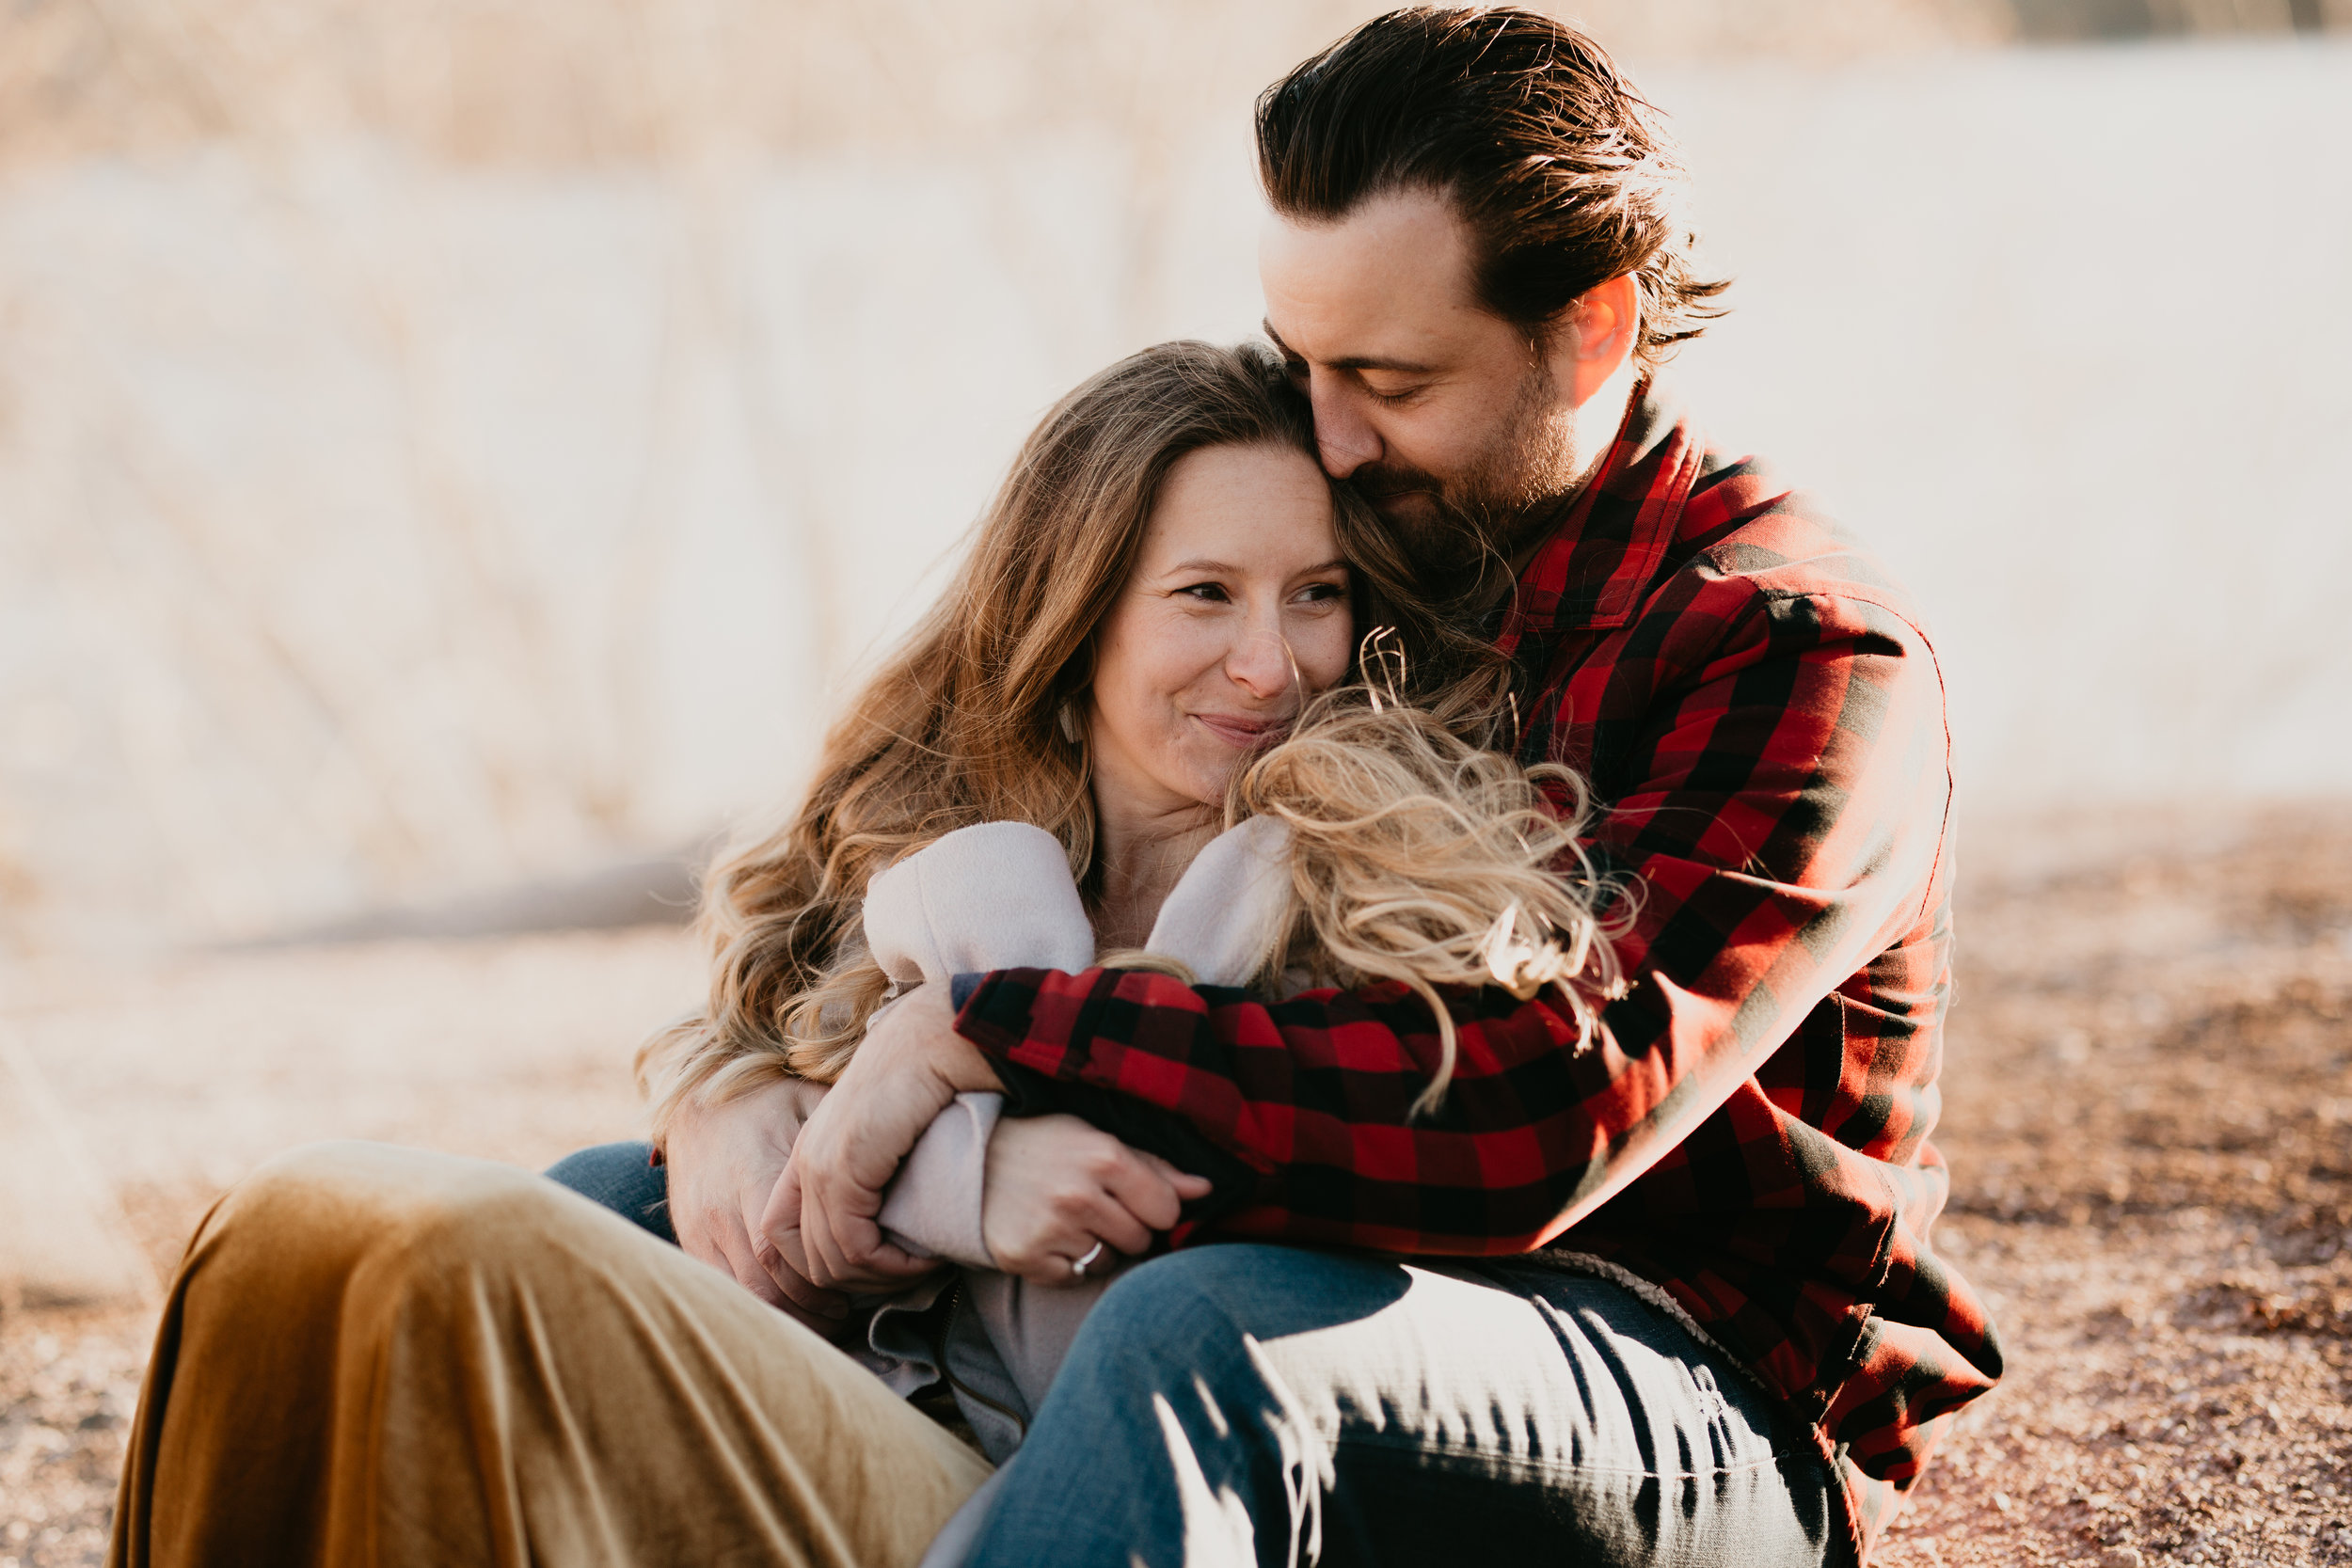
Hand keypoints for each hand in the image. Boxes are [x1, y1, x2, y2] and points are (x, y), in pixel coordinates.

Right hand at [664, 1075, 848, 1333]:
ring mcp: (701, 1228)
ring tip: (828, 1319)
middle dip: (811, 1307)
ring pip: (745, 1293)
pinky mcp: (691, 1240)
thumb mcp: (805, 1103)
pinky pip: (723, 1288)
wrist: (695, 1100)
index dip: (822, 1277)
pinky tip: (791, 1312)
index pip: (781, 1248)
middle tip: (851, 1313)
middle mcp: (722, 1209)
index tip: (859, 1285)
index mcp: (754, 1176)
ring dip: (788, 1315)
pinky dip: (759, 1307)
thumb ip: (838, 1139)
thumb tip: (896, 1157)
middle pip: (766, 1281)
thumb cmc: (765, 1101)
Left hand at [769, 982, 1001, 1288]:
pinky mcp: (844, 1170)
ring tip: (921, 1268)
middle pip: (803, 1262)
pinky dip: (892, 1266)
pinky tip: (924, 1258)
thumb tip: (884, 1229)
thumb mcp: (884, 1138)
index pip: (780, 1237)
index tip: (874, 1274)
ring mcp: (818, 1167)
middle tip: (905, 1280)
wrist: (931, 1042)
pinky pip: (855, 1248)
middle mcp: (802, 1164)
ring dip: (880, 1279)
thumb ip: (871, 1179)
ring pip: (830, 1262)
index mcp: (805, 1156)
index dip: (822, 1268)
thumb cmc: (922, 1085)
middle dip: (856, 1285)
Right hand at [981, 1114, 1213, 1285]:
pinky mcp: (1024, 1257)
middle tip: (1095, 1205)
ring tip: (1068, 1218)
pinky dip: (1066, 1264)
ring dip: (1095, 1246)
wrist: (968, 1158)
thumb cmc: (1046, 1144)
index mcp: (1105, 1157)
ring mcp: (1049, 1228)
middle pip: (1141, 1240)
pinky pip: (1073, 1278)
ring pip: (1107, 1261)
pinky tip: (1049, 1236)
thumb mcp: (1098, 1140)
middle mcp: (1078, 1194)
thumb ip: (1155, 1167)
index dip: (1155, 1207)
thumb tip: (1206, 1190)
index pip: (1167, 1210)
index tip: (1133, 1196)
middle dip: (1126, 1227)